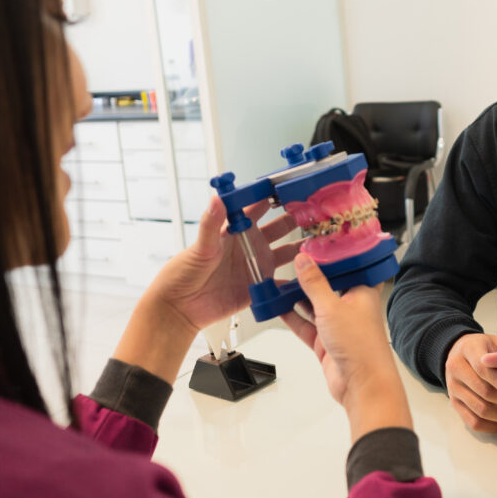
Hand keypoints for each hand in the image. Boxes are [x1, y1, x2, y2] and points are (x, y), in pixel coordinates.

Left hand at [111, 197, 299, 381]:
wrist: (179, 308)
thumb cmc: (182, 274)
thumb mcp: (200, 247)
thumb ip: (211, 223)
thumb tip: (216, 199)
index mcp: (234, 232)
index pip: (257, 209)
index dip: (272, 198)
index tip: (289, 189)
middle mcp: (248, 247)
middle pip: (278, 229)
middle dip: (294, 220)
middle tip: (312, 213)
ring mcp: (255, 267)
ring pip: (285, 254)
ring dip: (299, 250)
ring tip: (317, 244)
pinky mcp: (258, 289)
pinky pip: (281, 285)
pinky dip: (295, 284)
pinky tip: (307, 280)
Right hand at [282, 253, 411, 440]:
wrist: (362, 386)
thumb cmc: (361, 345)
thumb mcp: (332, 307)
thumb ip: (314, 283)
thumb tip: (303, 260)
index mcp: (362, 291)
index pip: (347, 267)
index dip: (331, 256)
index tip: (313, 245)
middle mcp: (351, 306)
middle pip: (327, 286)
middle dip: (308, 277)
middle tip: (288, 264)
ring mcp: (338, 325)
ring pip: (313, 306)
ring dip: (296, 297)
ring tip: (276, 284)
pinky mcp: (326, 342)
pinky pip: (306, 326)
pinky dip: (292, 318)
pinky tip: (277, 307)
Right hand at [445, 333, 496, 432]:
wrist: (462, 353)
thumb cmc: (487, 349)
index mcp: (467, 349)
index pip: (483, 369)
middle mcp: (455, 368)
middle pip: (483, 392)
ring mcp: (453, 388)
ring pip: (480, 410)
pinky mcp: (455, 404)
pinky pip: (474, 422)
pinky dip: (493, 426)